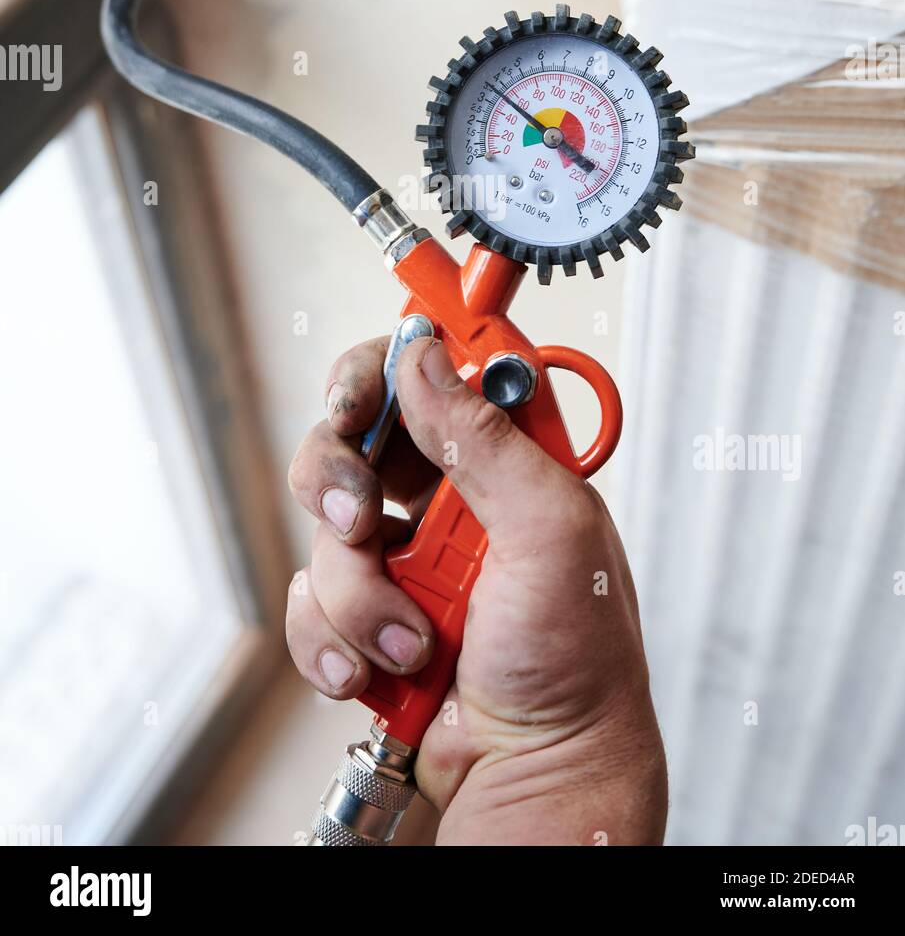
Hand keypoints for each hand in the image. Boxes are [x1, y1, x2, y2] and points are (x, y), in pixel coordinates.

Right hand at [286, 335, 666, 845]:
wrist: (535, 776)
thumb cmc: (576, 667)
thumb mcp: (553, 532)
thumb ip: (487, 440)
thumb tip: (427, 359)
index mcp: (505, 464)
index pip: (432, 376)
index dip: (385, 368)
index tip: (358, 395)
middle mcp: (449, 501)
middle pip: (352, 437)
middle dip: (339, 478)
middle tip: (358, 513)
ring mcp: (403, 559)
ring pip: (324, 527)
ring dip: (358, 592)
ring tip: (410, 639)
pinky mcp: (366, 615)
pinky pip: (310, 599)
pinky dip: (334, 639)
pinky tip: (380, 668)